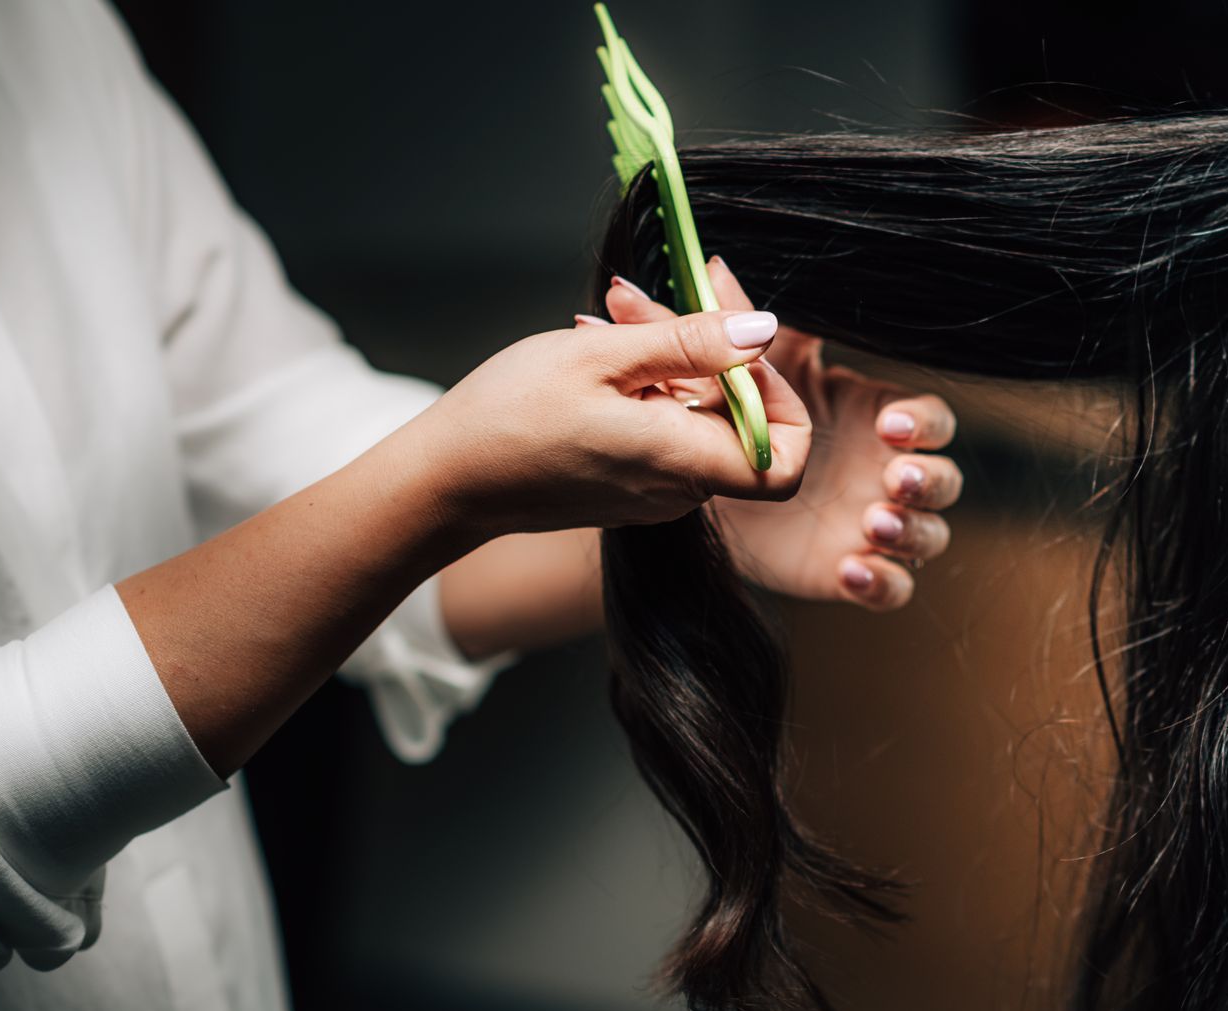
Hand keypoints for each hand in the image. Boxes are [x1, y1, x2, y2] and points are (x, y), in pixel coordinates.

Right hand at [403, 307, 810, 542]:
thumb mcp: (602, 355)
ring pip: (694, 415)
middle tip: (642, 301)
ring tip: (609, 316)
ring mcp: (652, 492)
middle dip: (704, 349)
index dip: (781, 399)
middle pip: (734, 417)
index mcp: (683, 462)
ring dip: (666, 357)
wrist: (443, 482)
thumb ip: (691, 343)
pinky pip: (661, 428)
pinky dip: (644, 384)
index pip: (784, 456)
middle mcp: (678, 489)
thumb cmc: (510, 417)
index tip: (738, 350)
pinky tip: (599, 350)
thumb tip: (763, 329)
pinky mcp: (627, 485)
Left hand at [593, 257, 962, 611]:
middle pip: (947, 479)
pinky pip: (892, 587)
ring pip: (930, 536)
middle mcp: (887, 473)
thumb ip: (731, 323)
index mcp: (875, 419)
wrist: (699, 492)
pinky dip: (883, 583)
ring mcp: (875, 525)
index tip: (890, 425)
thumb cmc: (732, 418)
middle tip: (893, 477)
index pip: (932, 419)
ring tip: (873, 523)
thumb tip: (710, 265)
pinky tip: (853, 572)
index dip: (924, 423)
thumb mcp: (736, 371)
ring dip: (913, 532)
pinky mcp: (851, 571)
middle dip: (930, 479)